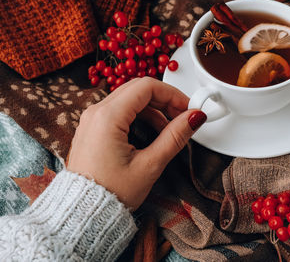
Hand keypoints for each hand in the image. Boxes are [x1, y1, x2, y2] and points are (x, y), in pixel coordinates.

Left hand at [67, 77, 205, 209]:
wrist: (85, 212)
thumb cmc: (111, 192)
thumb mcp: (149, 165)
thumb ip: (174, 137)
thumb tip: (194, 117)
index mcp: (107, 117)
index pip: (146, 87)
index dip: (173, 94)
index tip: (189, 107)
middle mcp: (96, 112)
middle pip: (138, 90)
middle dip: (165, 100)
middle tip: (183, 116)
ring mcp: (93, 119)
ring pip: (130, 100)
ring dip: (154, 110)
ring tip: (170, 130)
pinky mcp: (94, 128)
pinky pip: (121, 111)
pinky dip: (141, 117)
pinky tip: (153, 134)